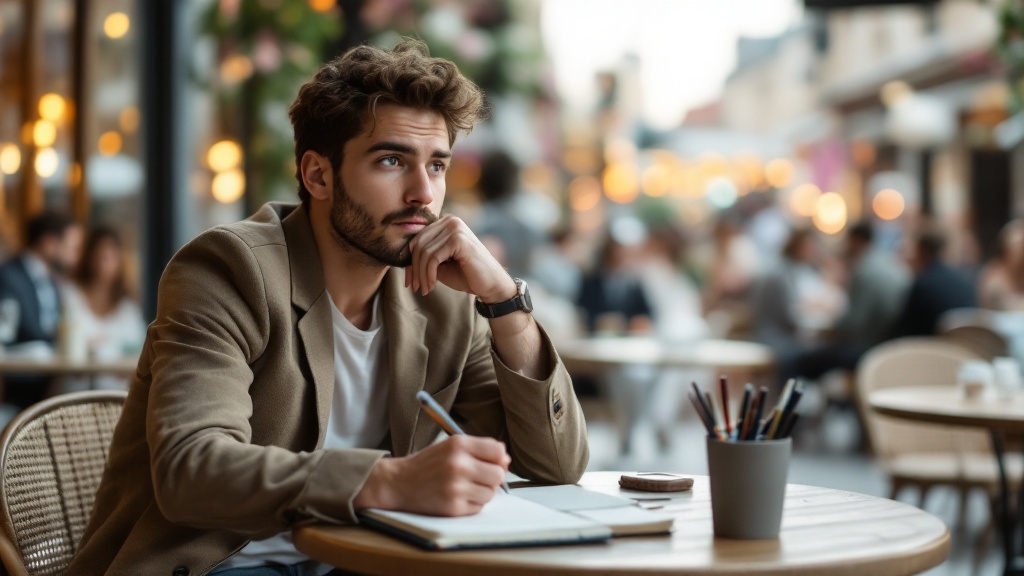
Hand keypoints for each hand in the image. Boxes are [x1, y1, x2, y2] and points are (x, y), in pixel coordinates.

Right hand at [354, 435, 510, 515]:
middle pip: (498, 474)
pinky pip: (478, 507)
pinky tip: (456, 497)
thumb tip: (506, 460)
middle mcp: (458, 464)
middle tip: (477, 478)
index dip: (499, 459)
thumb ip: (479, 449)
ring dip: (481, 492)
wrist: (398, 483)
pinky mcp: (453, 507)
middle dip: (492, 478)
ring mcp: (456, 487)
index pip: (497, 451)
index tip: (493, 463)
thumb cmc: (427, 464)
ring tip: (463, 487)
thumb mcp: (450, 446)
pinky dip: (471, 504)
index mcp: (459, 444)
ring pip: (490, 493)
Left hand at [404, 215, 515, 302]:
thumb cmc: (465, 274)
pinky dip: (428, 274)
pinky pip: (433, 257)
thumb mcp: (439, 264)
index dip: (410, 261)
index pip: (418, 239)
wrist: (490, 284)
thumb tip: (400, 258)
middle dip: (413, 269)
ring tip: (424, 289)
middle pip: (418, 244)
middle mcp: (450, 220)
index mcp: (445, 222)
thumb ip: (423, 257)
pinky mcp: (459, 239)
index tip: (410, 281)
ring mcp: (455, 227)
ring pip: (424, 252)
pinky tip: (431, 285)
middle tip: (415, 287)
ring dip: (421, 275)